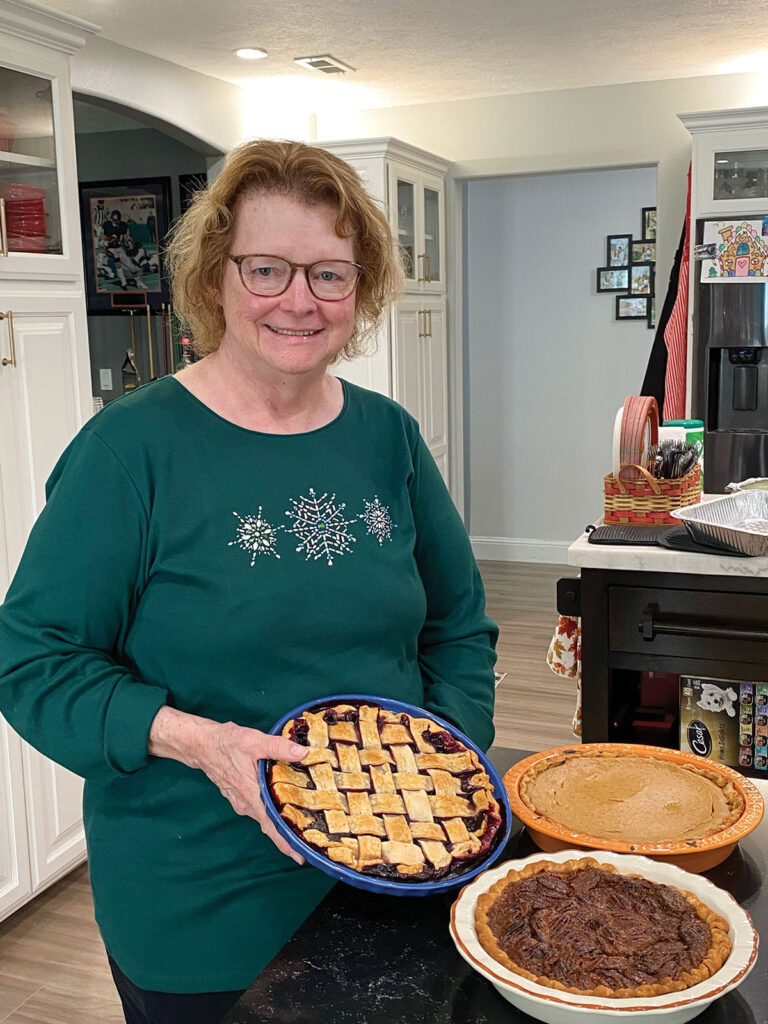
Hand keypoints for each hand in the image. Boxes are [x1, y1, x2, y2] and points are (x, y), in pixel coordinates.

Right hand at [199, 722, 307, 863]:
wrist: (202, 744)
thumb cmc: (225, 743)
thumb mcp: (254, 741)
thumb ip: (279, 747)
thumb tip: (303, 753)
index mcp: (251, 793)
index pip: (270, 825)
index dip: (285, 843)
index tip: (299, 857)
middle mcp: (245, 803)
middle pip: (270, 824)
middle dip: (288, 834)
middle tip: (310, 840)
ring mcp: (241, 801)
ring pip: (264, 816)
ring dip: (279, 820)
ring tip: (301, 824)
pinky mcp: (239, 796)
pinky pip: (258, 808)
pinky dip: (270, 810)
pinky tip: (282, 805)